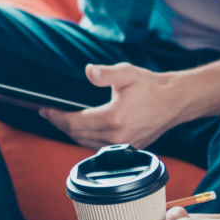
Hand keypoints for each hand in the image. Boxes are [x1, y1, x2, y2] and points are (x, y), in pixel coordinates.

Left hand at [40, 62, 183, 149]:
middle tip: (49, 114)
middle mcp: (117, 136)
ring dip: (72, 133)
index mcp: (114, 118)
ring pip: (86, 143)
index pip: (75, 122)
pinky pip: (99, 146)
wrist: (174, 101)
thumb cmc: (150, 86)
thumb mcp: (127, 73)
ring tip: (61, 120)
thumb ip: (106, 74)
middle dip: (60, 124)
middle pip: (77, 134)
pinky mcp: (129, 149)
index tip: (45, 110)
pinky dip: (86, 139)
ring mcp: (123, 146)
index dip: (57, 117)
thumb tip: (89, 71)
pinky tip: (81, 129)